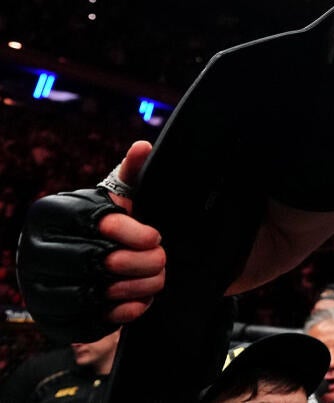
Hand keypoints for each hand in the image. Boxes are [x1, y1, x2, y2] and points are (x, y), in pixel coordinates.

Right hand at [17, 141, 165, 341]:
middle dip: (138, 262)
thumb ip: (130, 174)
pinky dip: (119, 314)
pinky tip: (139, 302)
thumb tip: (144, 147)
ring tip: (156, 280)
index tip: (155, 237)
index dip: (129, 231)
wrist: (72, 261)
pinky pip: (85, 322)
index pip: (93, 223)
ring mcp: (35, 287)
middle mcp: (33, 250)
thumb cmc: (98, 225)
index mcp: (49, 213)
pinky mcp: (48, 318)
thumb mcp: (113, 197)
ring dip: (134, 288)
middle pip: (93, 261)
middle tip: (163, 261)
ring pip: (90, 294)